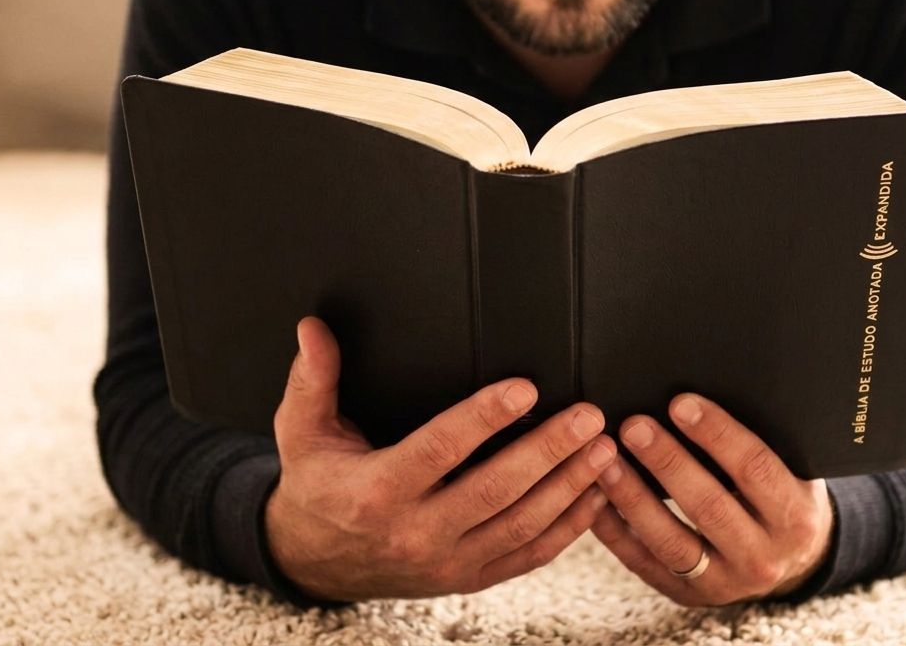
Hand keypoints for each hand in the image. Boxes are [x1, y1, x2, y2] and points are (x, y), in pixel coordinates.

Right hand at [264, 316, 616, 601]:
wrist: (314, 562)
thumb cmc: (316, 488)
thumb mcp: (302, 431)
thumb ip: (312, 379)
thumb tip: (312, 328)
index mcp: (378, 491)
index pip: (440, 449)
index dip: (484, 418)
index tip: (524, 389)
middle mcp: (416, 532)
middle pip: (495, 489)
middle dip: (549, 450)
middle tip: (588, 415)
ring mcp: (447, 561)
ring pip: (521, 524)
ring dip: (569, 485)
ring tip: (604, 448)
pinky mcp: (468, 577)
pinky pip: (527, 555)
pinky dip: (567, 527)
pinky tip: (595, 494)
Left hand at [591, 394, 833, 605]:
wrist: (791, 562)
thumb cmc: (781, 496)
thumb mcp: (793, 471)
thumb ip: (763, 441)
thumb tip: (709, 383)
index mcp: (794, 517)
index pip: (754, 468)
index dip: (717, 433)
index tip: (680, 402)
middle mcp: (763, 557)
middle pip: (709, 506)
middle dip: (667, 462)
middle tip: (633, 425)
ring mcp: (724, 583)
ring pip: (671, 540)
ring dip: (633, 496)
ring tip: (605, 459)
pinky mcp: (688, 595)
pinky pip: (644, 563)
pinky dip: (615, 530)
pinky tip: (593, 497)